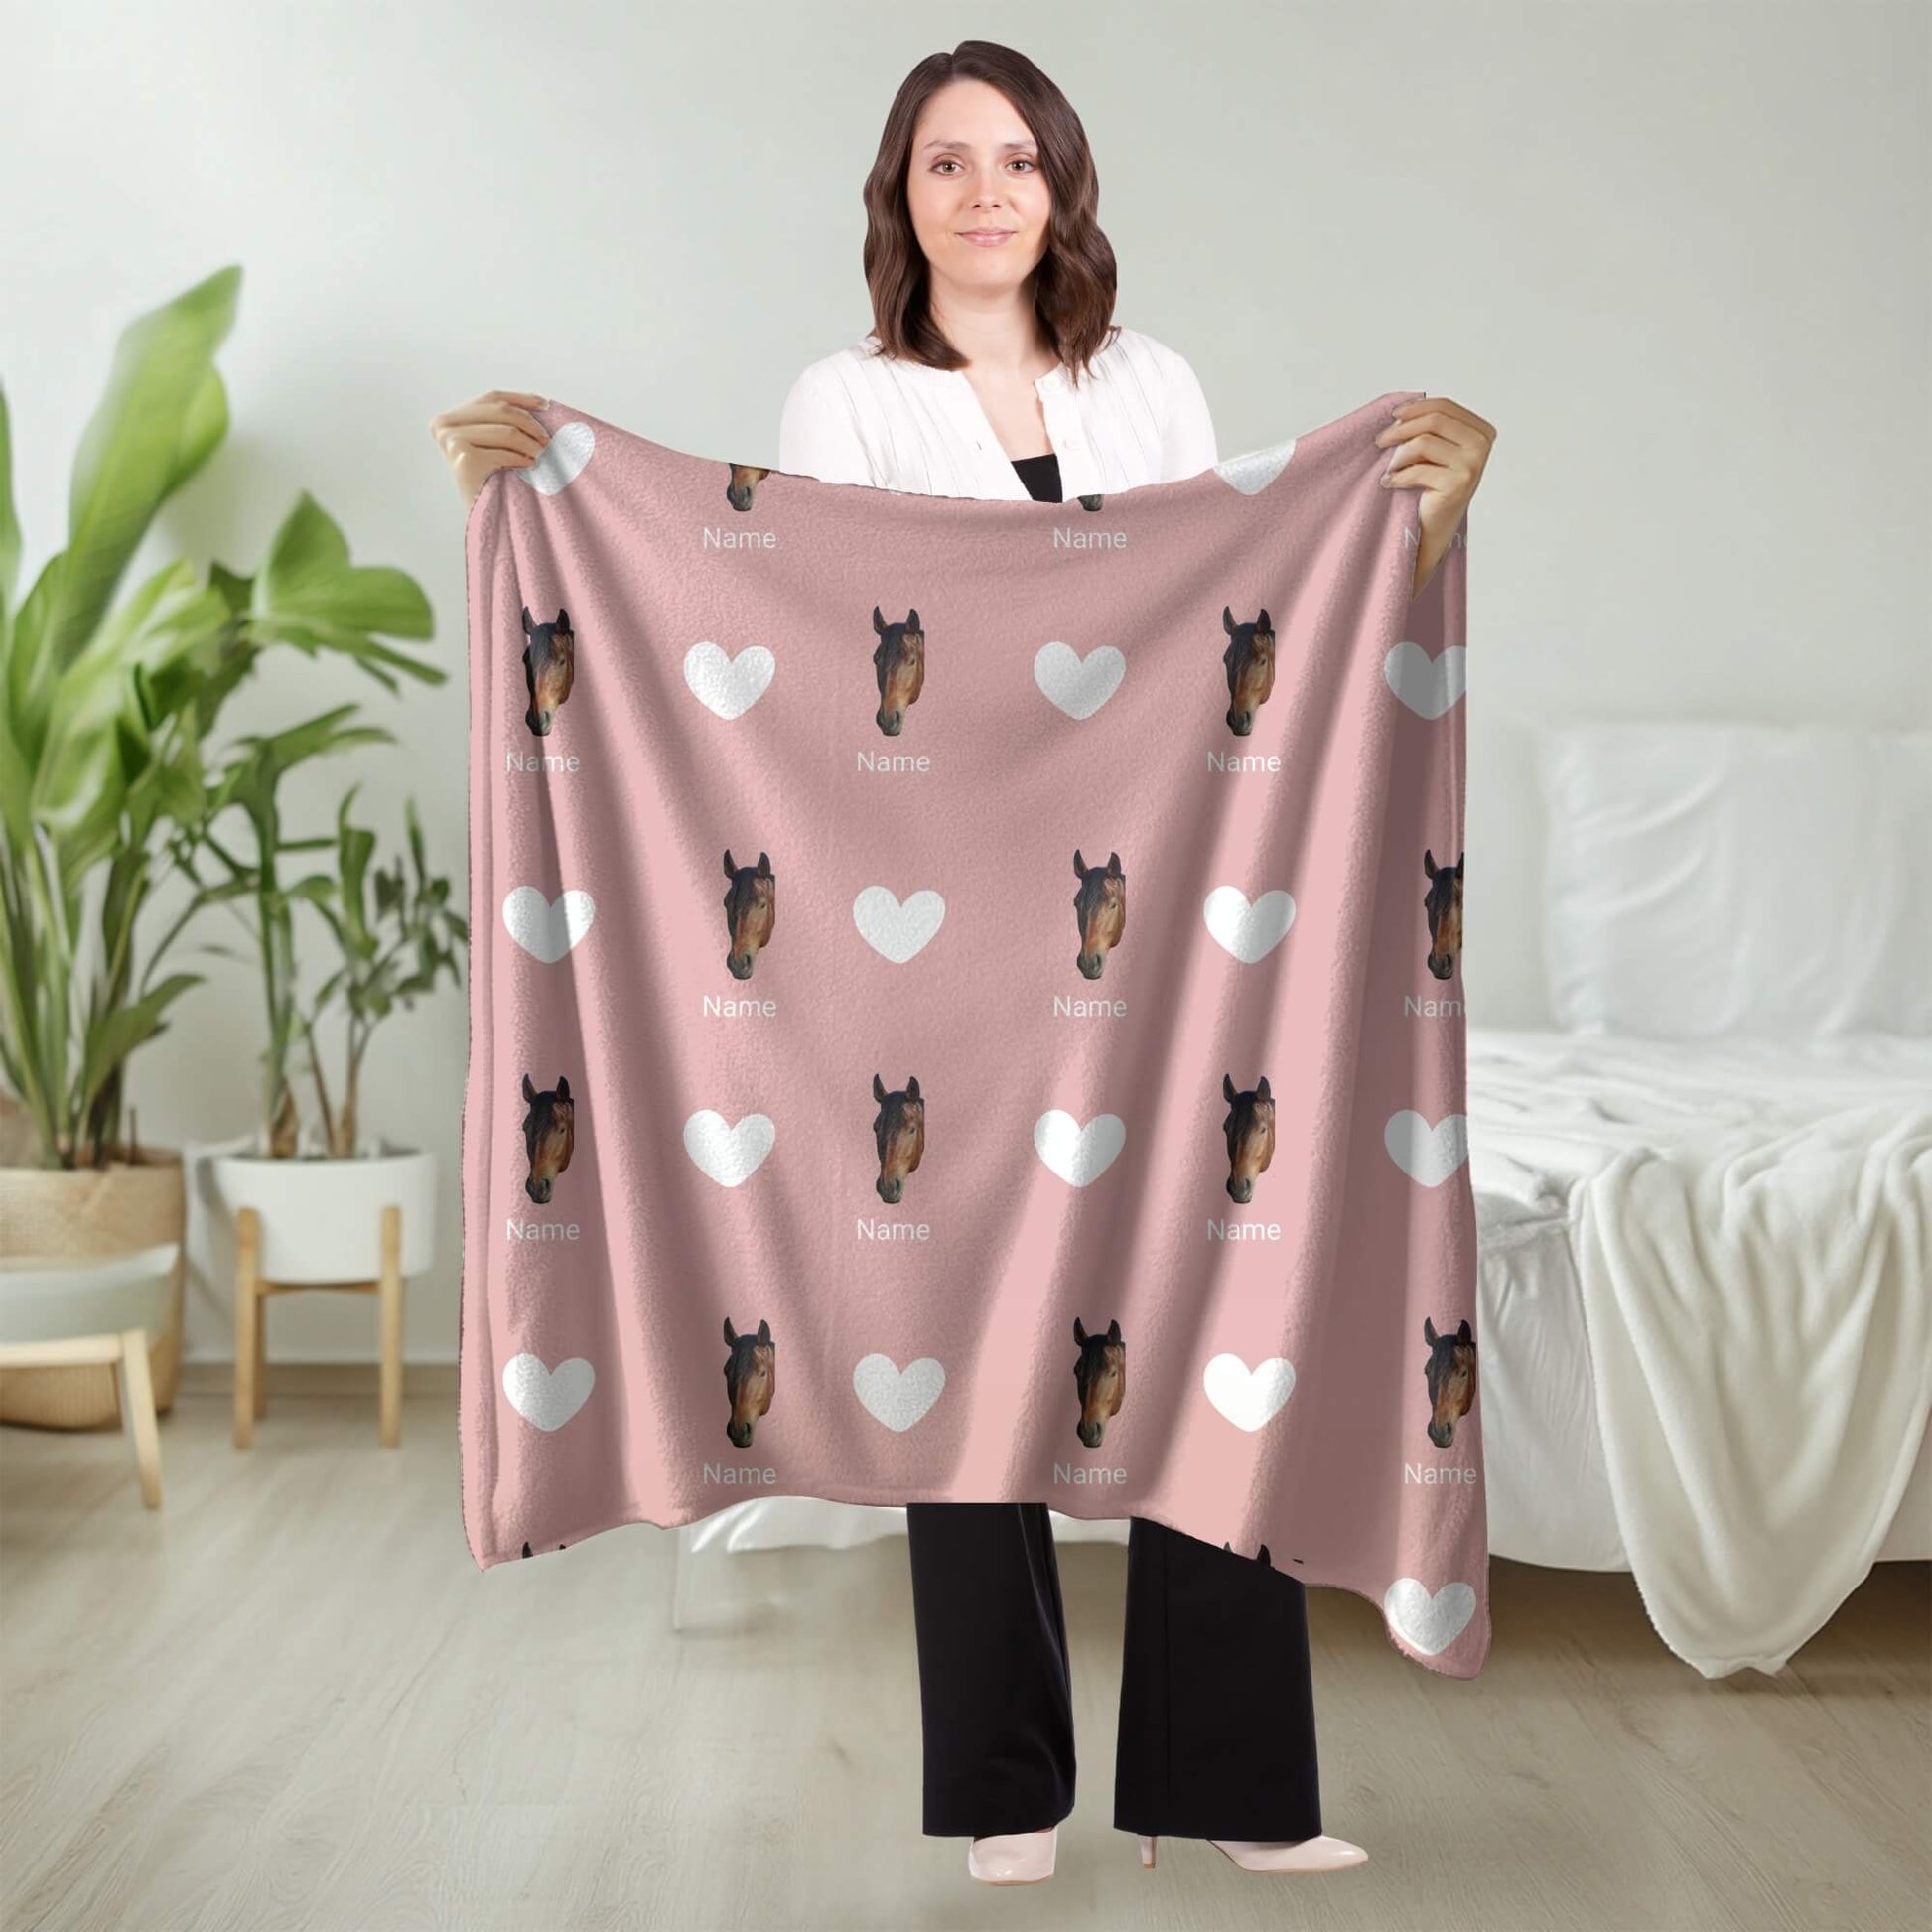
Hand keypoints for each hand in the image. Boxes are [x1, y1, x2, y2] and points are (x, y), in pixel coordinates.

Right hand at [429, 390, 551, 507]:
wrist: (487, 519)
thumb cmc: (493, 480)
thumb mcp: (494, 443)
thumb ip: (503, 420)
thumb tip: (541, 402)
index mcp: (449, 418)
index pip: (492, 398)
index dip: (522, 399)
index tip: (546, 405)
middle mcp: (444, 426)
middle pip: (500, 410)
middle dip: (530, 424)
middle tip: (547, 441)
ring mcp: (451, 440)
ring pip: (507, 431)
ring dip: (531, 445)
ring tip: (541, 456)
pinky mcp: (463, 457)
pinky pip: (505, 453)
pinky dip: (521, 461)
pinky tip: (527, 469)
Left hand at [1375, 397, 1493, 595]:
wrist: (1431, 532)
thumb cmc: (1429, 489)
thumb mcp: (1434, 451)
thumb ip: (1429, 427)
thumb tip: (1398, 407)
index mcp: (1482, 431)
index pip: (1444, 406)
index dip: (1414, 408)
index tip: (1391, 417)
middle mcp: (1482, 445)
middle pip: (1434, 419)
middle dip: (1400, 428)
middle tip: (1379, 441)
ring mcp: (1474, 464)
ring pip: (1423, 441)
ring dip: (1397, 455)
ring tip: (1388, 467)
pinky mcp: (1458, 483)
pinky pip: (1417, 468)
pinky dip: (1397, 476)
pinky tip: (1389, 483)